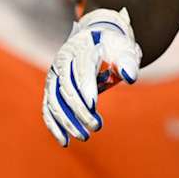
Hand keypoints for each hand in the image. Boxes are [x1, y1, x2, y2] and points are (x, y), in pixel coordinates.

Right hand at [42, 7, 141, 146]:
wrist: (96, 36)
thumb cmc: (113, 46)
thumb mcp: (124, 48)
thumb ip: (128, 62)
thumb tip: (130, 77)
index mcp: (81, 48)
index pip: (81, 70)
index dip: (86, 88)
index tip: (93, 107)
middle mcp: (62, 60)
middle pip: (67, 88)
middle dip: (79, 110)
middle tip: (96, 127)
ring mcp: (54, 74)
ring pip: (54, 100)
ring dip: (67, 121)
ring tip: (83, 136)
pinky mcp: (51, 86)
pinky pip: (48, 107)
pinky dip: (54, 125)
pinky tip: (64, 141)